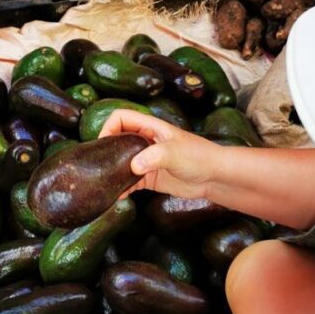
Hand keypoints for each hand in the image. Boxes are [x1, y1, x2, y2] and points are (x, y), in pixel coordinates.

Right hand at [98, 110, 220, 199]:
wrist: (215, 177)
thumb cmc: (198, 157)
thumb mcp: (175, 152)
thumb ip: (154, 156)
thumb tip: (133, 166)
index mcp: (150, 127)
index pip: (122, 118)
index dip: (109, 127)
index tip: (104, 144)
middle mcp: (145, 141)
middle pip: (117, 140)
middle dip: (106, 150)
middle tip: (99, 166)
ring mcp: (147, 160)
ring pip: (121, 162)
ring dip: (112, 172)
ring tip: (104, 183)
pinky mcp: (150, 177)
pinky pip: (130, 181)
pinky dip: (121, 187)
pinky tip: (117, 196)